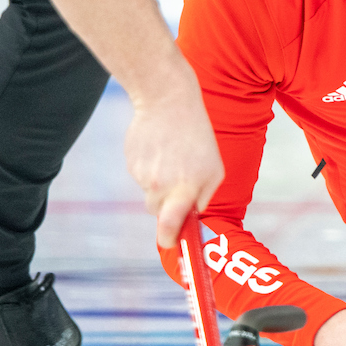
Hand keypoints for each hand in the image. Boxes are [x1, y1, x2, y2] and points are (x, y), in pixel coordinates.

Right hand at [125, 71, 224, 247]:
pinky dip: (150, 168)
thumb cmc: (198, 137)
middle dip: (167, 207)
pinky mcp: (131, 163)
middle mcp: (160, 185)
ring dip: (159, 184)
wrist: (167, 101)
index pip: (170, 227)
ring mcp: (142, 174)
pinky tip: (160, 149)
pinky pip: (140, 176)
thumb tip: (193, 214)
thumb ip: (204, 196)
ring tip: (172, 157)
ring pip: (149, 192)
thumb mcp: (214, 169)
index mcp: (184, 188)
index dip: (168, 241)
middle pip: (157, 212)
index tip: (170, 243)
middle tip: (179, 184)